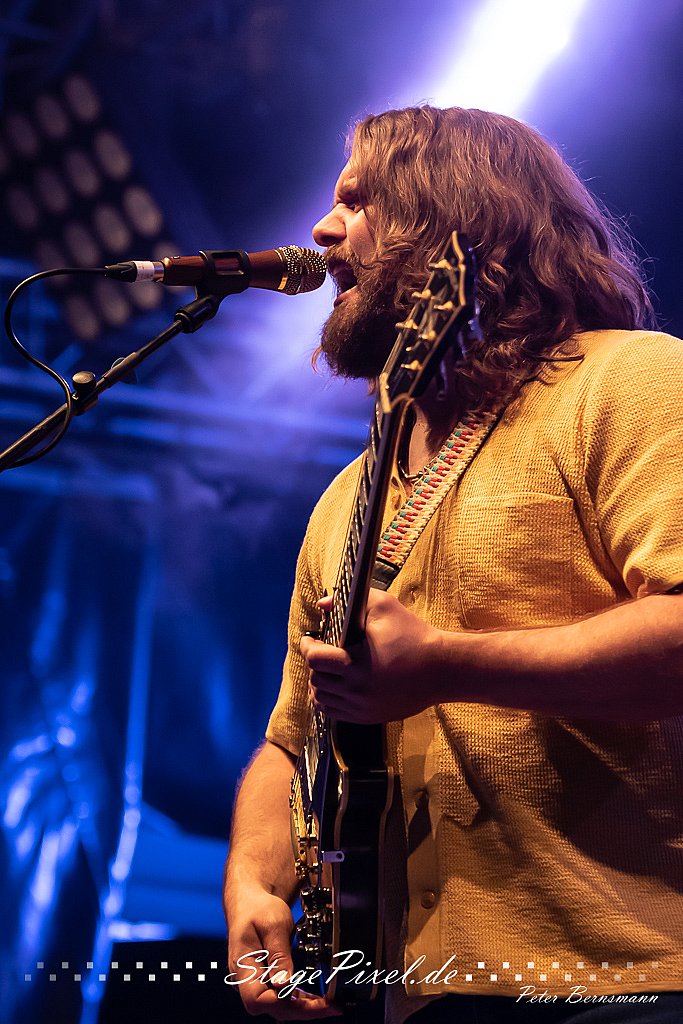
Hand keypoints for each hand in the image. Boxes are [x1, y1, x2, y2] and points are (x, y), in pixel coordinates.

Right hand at [227, 887, 340, 1017]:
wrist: (251, 903)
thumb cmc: (258, 909)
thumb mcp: (272, 925)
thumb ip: (278, 955)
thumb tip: (284, 985)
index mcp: (242, 966)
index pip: (257, 999)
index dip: (283, 1003)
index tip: (310, 1001)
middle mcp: (246, 981)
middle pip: (272, 1007)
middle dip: (303, 1010)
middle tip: (332, 1006)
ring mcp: (256, 983)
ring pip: (279, 1006)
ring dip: (304, 1008)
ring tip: (330, 1006)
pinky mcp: (266, 980)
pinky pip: (283, 997)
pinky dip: (300, 1000)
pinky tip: (317, 1000)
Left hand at [300, 589, 445, 722]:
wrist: (442, 669)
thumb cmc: (414, 635)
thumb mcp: (384, 607)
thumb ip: (349, 602)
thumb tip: (323, 603)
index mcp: (356, 664)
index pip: (314, 659)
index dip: (307, 646)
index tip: (310, 639)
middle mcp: (356, 690)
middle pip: (316, 680)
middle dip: (314, 664)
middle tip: (320, 651)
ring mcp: (362, 707)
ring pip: (322, 699)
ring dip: (319, 683)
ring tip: (325, 670)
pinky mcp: (369, 717)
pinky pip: (335, 713)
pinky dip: (328, 700)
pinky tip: (335, 687)